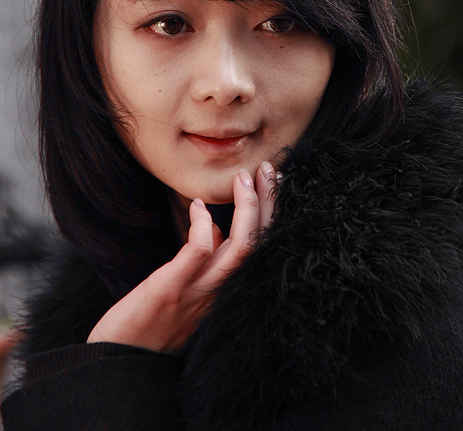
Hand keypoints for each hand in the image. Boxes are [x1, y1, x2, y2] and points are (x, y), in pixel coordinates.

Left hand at [87, 162, 277, 352]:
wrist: (119, 364)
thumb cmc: (152, 324)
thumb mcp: (188, 290)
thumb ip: (205, 261)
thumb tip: (213, 228)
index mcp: (226, 290)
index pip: (260, 247)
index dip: (270, 213)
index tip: (271, 181)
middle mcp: (220, 292)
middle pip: (259, 243)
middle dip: (268, 203)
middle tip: (266, 170)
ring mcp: (198, 293)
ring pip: (240, 248)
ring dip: (247, 209)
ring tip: (243, 179)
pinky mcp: (170, 290)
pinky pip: (197, 254)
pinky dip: (202, 225)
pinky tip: (197, 207)